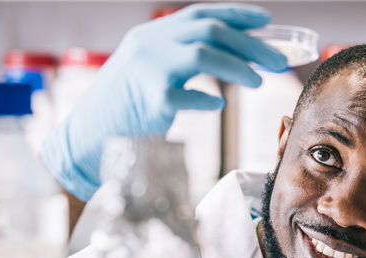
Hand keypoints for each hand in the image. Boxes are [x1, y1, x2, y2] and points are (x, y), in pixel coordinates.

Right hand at [42, 3, 287, 200]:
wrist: (87, 135)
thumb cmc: (122, 106)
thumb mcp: (145, 68)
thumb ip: (178, 57)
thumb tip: (229, 55)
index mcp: (150, 35)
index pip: (199, 14)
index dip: (236, 15)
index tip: (264, 20)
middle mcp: (148, 45)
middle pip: (210, 32)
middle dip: (250, 44)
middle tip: (278, 61)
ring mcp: (148, 70)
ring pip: (204, 55)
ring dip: (239, 67)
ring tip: (259, 81)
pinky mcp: (150, 100)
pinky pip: (189, 96)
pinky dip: (208, 100)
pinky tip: (218, 105)